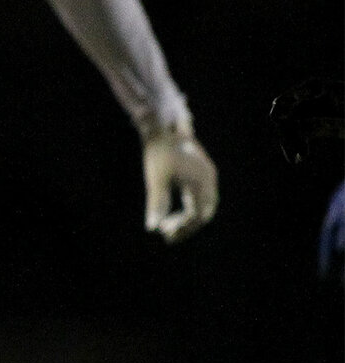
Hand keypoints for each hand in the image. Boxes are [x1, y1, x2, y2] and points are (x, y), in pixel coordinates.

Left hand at [142, 120, 217, 242]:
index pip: (198, 215)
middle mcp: (209, 180)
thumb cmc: (159, 153)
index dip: (184, 228)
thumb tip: (151, 227)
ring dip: (186, 217)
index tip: (166, 235)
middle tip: (166, 234)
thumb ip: (156, 204)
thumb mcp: (156, 179)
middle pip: (203, 212)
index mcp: (203, 183)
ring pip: (201, 205)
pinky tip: (172, 213)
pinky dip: (187, 207)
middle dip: (185, 225)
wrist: (162, 127)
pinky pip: (198, 197)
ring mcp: (206, 176)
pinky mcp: (200, 173)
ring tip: (167, 227)